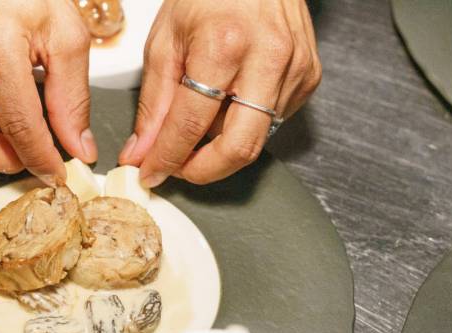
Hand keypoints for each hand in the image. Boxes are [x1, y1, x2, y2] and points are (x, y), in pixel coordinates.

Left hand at [119, 0, 320, 185]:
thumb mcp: (165, 40)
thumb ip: (153, 104)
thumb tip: (143, 152)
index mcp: (224, 45)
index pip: (192, 124)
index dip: (167, 157)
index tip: (150, 172)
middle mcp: (267, 59)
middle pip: (238, 148)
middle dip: (202, 170)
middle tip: (177, 168)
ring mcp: (295, 70)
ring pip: (254, 139)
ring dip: (219, 145)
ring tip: (197, 122)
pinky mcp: (309, 77)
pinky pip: (271, 122)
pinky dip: (242, 124)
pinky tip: (229, 101)